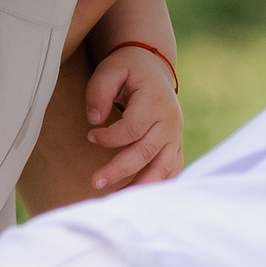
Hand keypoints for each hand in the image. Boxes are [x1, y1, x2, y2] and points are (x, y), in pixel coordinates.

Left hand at [84, 44, 183, 189]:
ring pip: (163, 168)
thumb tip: (94, 120)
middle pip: (146, 153)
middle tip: (94, 181)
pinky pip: (171, 172)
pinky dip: (156, 186)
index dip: (109, 137)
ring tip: (116, 198)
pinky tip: (136, 196)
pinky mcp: (176, 147)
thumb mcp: (111, 69)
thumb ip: (100, 91)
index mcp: (155, 101)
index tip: (90, 136)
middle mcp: (170, 122)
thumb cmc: (129, 70)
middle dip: (119, 170)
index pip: (132, 128)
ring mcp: (176, 137)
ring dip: (140, 186)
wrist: (153, 68)